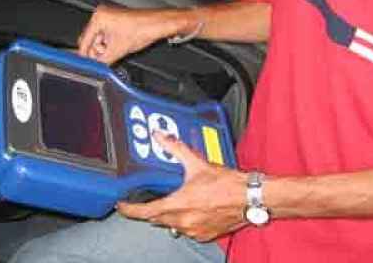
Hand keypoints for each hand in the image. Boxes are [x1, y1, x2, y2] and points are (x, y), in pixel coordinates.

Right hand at [77, 6, 173, 64]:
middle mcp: (102, 15)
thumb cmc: (143, 29)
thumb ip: (102, 61)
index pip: (84, 41)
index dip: (85, 55)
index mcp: (99, 18)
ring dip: (104, 49)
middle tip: (102, 61)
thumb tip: (94, 68)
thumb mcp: (117, 50)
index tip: (85, 65)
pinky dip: (110, 45)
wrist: (158, 25)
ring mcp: (109, 17)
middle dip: (96, 52)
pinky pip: (107, 36)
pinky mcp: (116, 21)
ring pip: (99, 39)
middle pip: (90, 40)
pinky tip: (116, 49)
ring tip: (113, 54)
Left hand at [117, 132, 247, 241]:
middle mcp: (183, 221)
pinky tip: (192, 210)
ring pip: (172, 226)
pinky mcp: (205, 235)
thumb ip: (176, 149)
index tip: (121, 205)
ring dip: (169, 215)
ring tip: (174, 202)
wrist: (250, 198)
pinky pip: (187, 230)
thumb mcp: (198, 163)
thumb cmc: (227, 184)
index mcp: (178, 205)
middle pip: (157, 219)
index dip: (129, 209)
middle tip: (148, 200)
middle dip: (151, 210)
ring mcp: (194, 230)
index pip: (145, 212)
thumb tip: (161, 137)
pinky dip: (184, 221)